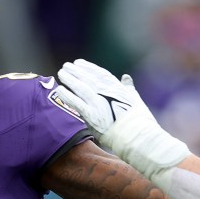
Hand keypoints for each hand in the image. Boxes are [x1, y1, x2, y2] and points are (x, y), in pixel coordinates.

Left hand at [55, 59, 189, 186]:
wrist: (137, 136)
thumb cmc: (139, 121)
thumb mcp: (135, 99)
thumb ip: (128, 88)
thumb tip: (126, 77)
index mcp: (117, 88)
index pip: (100, 74)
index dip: (88, 67)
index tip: (79, 62)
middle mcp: (107, 93)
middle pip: (88, 78)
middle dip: (76, 71)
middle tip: (66, 66)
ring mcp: (99, 103)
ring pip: (81, 87)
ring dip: (70, 79)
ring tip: (61, 73)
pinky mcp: (92, 116)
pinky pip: (76, 103)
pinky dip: (67, 96)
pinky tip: (60, 90)